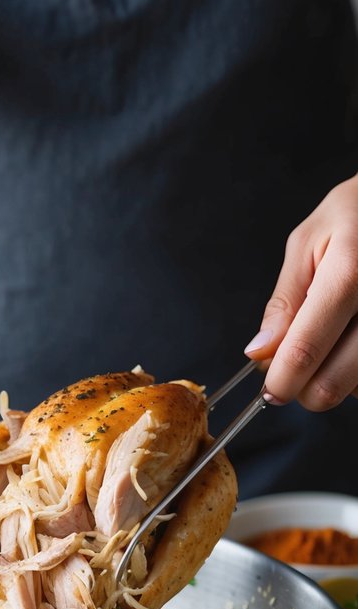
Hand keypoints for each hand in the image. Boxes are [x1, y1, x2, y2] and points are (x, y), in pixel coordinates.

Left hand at [245, 172, 357, 407]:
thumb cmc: (354, 217)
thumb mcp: (308, 243)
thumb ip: (284, 301)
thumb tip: (260, 351)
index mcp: (348, 274)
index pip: (304, 351)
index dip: (280, 381)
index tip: (271, 388)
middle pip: (330, 387)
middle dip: (302, 390)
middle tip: (294, 369)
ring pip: (354, 390)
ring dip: (333, 380)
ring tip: (332, 340)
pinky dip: (355, 373)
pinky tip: (352, 343)